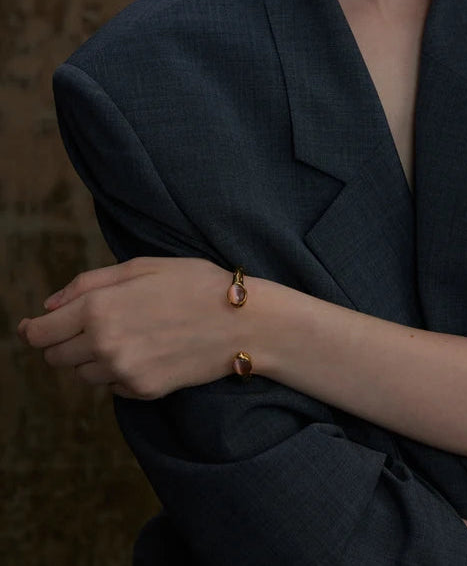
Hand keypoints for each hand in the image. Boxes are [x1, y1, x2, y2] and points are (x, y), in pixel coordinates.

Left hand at [17, 257, 252, 398]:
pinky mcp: (143, 391)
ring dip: (92, 358)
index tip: (34, 327)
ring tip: (128, 336)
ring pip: (82, 374)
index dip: (33, 329)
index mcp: (100, 308)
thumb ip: (90, 283)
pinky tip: (147, 351)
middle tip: (93, 326)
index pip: (39, 333)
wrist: (243, 322)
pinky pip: (112, 386)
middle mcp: (104, 344)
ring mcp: (123, 372)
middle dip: (65, 342)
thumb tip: (48, 306)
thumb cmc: (197, 284)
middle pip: (55, 357)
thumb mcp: (144, 266)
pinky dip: (119, 371)